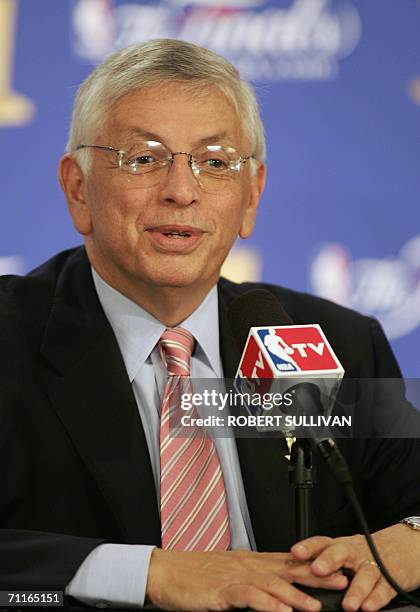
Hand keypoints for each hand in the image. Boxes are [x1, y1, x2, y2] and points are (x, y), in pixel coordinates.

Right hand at [146, 548, 347, 610]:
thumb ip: (253, 580)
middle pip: (287, 569)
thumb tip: (275, 590)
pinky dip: (266, 604)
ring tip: (317, 606)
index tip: (337, 569)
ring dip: (295, 595)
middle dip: (316, 576)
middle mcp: (247, 566)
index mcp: (251, 562)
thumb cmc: (196, 575)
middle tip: (341, 582)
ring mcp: (235, 577)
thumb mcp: (229, 574)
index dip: (314, 566)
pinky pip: (247, 597)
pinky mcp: (221, 591)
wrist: (166, 571)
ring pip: (271, 584)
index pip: (288, 561)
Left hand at [291, 524, 419, 610]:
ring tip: (348, 605)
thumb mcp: (342, 553)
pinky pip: (383, 588)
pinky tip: (368, 607)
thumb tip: (294, 571)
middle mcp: (354, 553)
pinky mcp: (390, 579)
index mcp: (340, 546)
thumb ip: (321, 559)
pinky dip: (376, 598)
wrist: (399, 548)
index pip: (322, 542)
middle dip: (328, 560)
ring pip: (365, 573)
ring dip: (356, 589)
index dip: (308, 546)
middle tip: (317, 570)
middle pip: (341, 552)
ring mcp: (372, 564)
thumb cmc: (362, 554)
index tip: (295, 552)